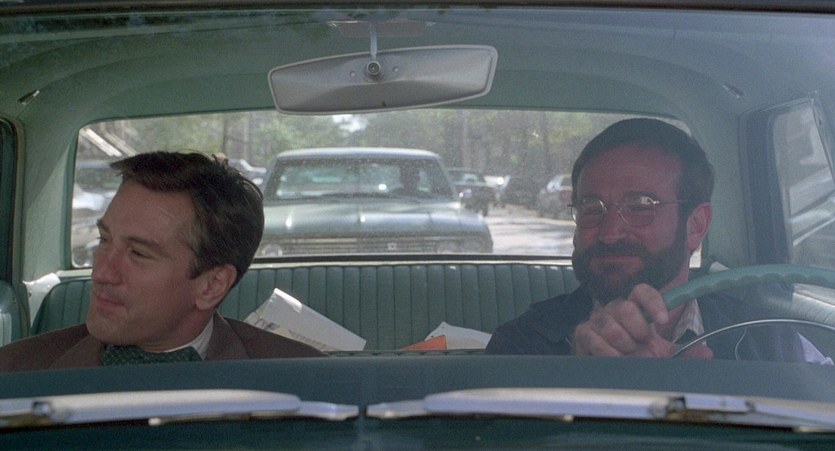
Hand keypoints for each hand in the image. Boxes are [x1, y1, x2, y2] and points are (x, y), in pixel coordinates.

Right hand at [572, 284, 712, 358]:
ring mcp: (597, 319)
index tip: (663, 320)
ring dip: (622, 344)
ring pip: (610, 324)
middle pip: (625, 307)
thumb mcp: (662, 356)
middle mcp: (615, 309)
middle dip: (637, 330)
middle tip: (640, 344)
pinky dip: (606, 352)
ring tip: (626, 354)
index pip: (642, 291)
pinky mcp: (583, 332)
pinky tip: (613, 359)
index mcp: (635, 308)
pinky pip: (594, 338)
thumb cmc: (634, 358)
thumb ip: (684, 353)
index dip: (652, 301)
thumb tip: (707, 352)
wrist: (608, 373)